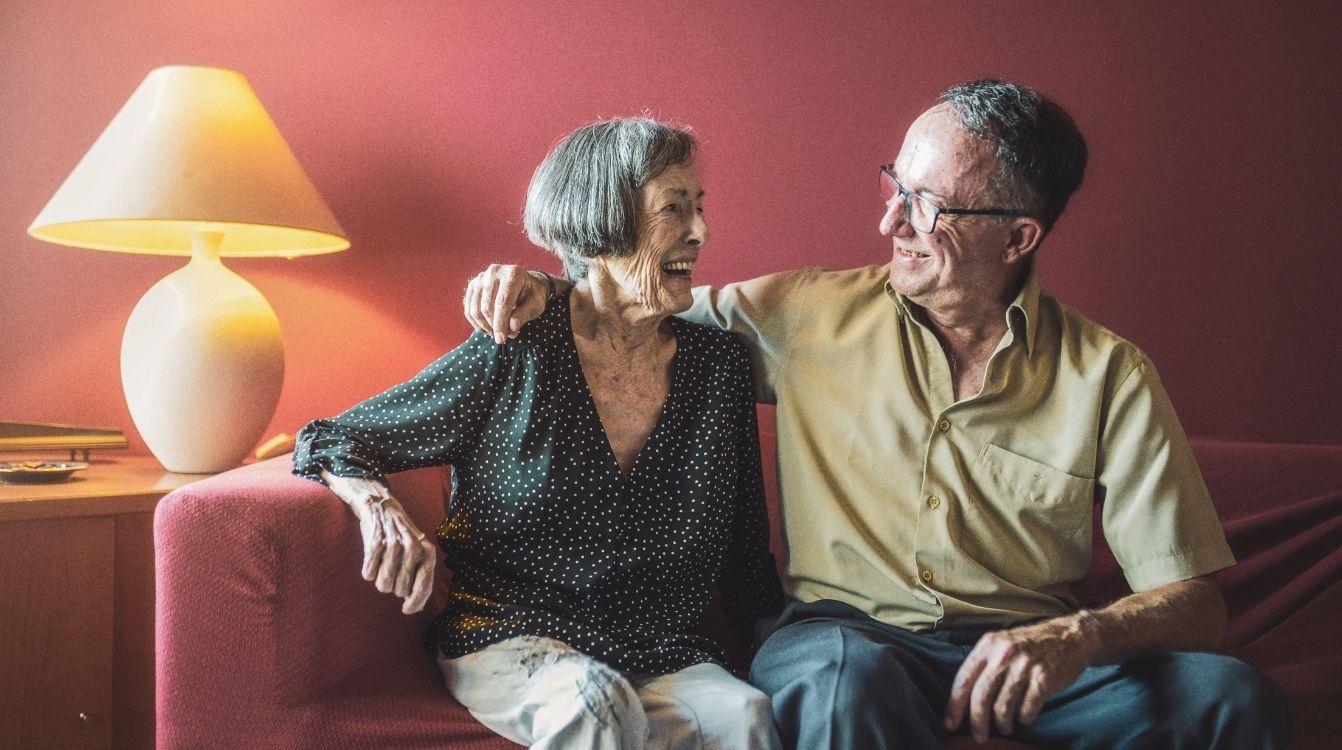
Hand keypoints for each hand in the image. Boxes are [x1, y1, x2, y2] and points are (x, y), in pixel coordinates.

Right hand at [322, 472, 437, 613]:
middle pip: (400, 591)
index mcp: (428, 552)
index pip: (424, 587)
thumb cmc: (401, 535)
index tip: (406, 610)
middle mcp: (414, 548)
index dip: (415, 603)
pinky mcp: (375, 543)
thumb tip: (416, 607)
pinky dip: (368, 571)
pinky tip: (373, 559)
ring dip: (380, 579)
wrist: (382, 506)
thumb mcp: (418, 552)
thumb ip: (420, 576)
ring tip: (383, 564)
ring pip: (383, 585)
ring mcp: (395, 545)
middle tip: (392, 570)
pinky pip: (368, 574)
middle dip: (394, 586)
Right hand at [462, 264, 549, 343]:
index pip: (502, 302)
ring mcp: (480, 278)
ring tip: (499, 332)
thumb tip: (512, 327)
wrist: (524, 283)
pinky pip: (468, 310)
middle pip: (486, 307)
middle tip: (506, 336)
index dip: (501, 323)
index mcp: (512, 274)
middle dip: (494, 327)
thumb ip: (524, 314)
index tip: (502, 339)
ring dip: (485, 327)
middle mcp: (494, 272)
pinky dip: (477, 324)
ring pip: (475, 310)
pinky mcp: (472, 286)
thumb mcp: (536, 304)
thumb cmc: (532, 294)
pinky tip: (489, 328)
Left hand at [944, 613, 1098, 742]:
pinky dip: (1024, 719)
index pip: (963, 680)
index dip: (954, 706)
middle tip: (979, 737)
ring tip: (1004, 727)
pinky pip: (1027, 709)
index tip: (949, 724)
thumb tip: (961, 698)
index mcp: (988, 645)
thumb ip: (983, 664)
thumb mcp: (1001, 643)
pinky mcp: (1044, 678)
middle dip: (977, 723)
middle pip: (981, 697)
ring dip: (1002, 724)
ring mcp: (1025, 665)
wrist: (1069, 636)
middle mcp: (1004, 654)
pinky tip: (1024, 718)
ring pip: (1003, 707)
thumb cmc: (1030, 645)